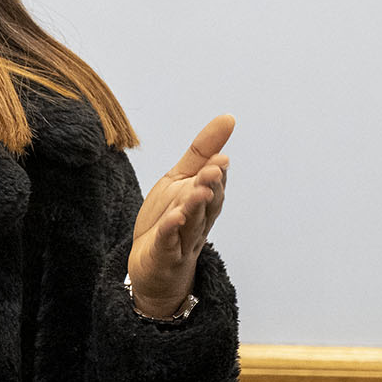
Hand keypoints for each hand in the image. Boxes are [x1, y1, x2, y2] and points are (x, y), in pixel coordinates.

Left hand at [127, 114, 233, 317]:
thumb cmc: (169, 217)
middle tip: (213, 170)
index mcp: (204, 200)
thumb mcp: (182, 179)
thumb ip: (202, 151)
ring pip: (191, 221)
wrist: (152, 263)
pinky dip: (171, 232)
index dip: (216, 172)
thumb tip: (229, 117)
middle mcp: (198, 220)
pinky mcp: (164, 255)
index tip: (220, 157)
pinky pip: (168, 243)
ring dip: (195, 206)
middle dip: (211, 185)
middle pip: (207, 202)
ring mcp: (182, 239)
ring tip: (199, 191)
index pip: (214, 184)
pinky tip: (173, 219)